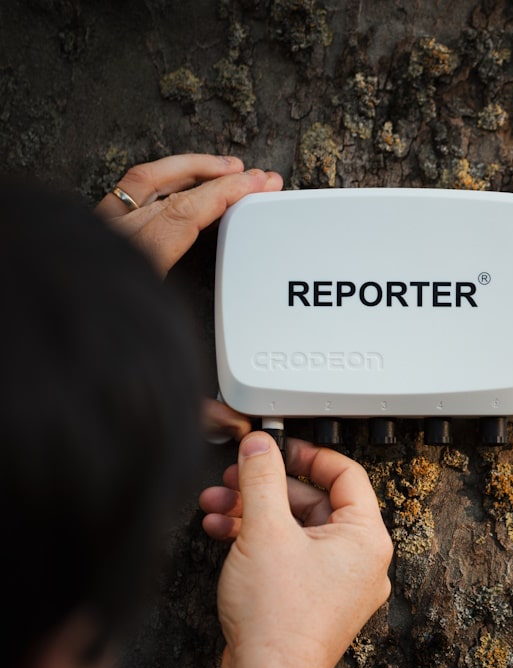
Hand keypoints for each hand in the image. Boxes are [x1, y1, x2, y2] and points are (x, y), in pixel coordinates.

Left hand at [97, 153, 282, 440]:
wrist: (25, 353)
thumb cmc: (75, 359)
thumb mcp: (146, 385)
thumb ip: (192, 408)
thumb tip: (231, 425)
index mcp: (136, 269)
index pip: (188, 214)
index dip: (228, 195)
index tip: (258, 185)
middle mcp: (114, 241)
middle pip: (172, 190)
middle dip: (219, 178)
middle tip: (254, 177)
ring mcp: (98, 233)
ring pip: (144, 181)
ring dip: (186, 170)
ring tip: (219, 169)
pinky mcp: (87, 236)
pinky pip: (125, 193)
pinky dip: (155, 183)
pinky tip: (170, 189)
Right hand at [199, 433, 392, 667]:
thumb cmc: (279, 620)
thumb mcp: (265, 531)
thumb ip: (262, 479)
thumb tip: (260, 446)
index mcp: (365, 538)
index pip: (346, 474)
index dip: (307, 454)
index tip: (278, 447)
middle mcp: (359, 561)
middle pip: (313, 501)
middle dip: (265, 488)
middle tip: (234, 478)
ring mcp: (336, 584)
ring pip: (294, 530)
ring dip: (252, 513)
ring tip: (216, 507)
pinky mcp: (311, 601)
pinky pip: (288, 556)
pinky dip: (258, 542)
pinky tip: (223, 534)